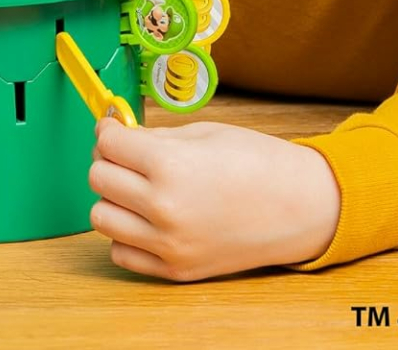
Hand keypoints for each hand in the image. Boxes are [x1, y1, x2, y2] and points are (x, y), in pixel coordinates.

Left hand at [88, 118, 340, 279]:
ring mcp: (169, 244)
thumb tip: (115, 133)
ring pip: (102, 218)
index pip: (107, 144)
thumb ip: (153, 137)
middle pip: (98, 179)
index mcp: (169, 167)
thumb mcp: (201, 132)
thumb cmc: (256, 162)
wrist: (299, 207)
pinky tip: (146, 218)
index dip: (109, 130)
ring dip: (112, 198)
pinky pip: (122, 253)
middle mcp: (163, 209)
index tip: (116, 127)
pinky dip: (126, 234)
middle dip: (108, 160)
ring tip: (136, 187)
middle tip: (127, 154)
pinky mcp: (176, 269)